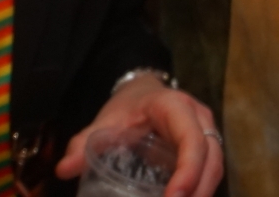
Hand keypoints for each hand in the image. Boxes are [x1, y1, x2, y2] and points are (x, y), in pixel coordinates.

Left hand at [56, 75, 223, 196]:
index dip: (188, 170)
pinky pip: (211, 172)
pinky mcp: (208, 148)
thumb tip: (63, 170)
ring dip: (202, 194)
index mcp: (175, 106)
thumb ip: (83, 143)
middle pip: (211, 158)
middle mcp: (199, 118)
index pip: (192, 138)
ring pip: (216, 168)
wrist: (143, 92)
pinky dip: (200, 192)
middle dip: (197, 191)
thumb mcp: (105, 121)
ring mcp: (208, 132)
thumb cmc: (127, 107)